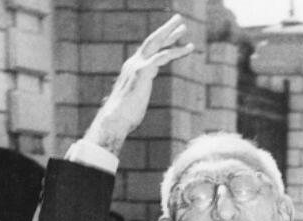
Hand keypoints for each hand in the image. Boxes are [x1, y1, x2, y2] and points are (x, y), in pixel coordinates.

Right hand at [84, 15, 194, 153]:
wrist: (115, 119)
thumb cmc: (124, 116)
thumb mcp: (134, 101)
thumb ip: (137, 94)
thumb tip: (136, 100)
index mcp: (133, 68)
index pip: (149, 50)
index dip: (162, 41)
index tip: (173, 35)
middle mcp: (134, 63)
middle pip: (152, 41)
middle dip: (166, 29)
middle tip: (178, 20)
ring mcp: (138, 66)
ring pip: (157, 45)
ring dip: (172, 35)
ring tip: (184, 28)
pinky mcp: (142, 73)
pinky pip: (161, 58)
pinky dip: (175, 52)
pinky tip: (187, 49)